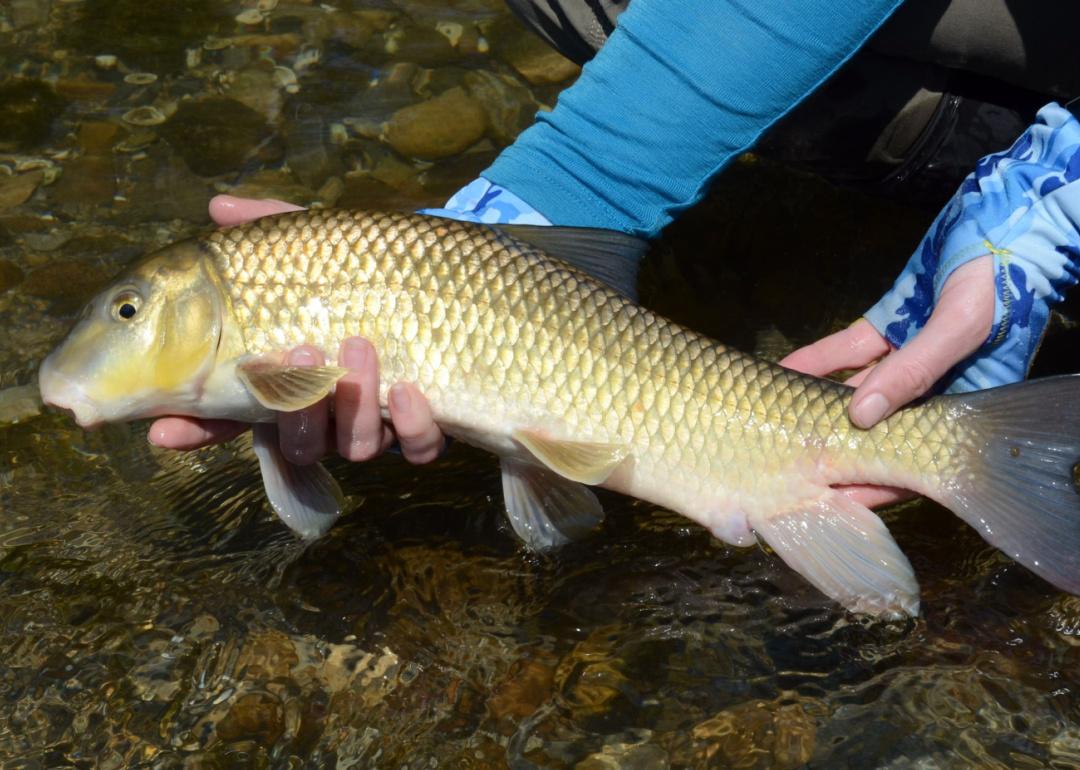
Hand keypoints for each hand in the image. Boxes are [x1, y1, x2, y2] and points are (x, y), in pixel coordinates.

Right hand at [148, 195, 445, 465]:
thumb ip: (274, 229)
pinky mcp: (428, 427)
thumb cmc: (375, 265)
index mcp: (292, 376)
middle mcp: (330, 410)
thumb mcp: (323, 243)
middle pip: (294, 439)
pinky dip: (412, 428)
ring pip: (352, 445)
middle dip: (291, 406)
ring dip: (349, 407)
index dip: (196, 427)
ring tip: (358, 350)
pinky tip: (410, 393)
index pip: (233, 412)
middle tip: (299, 353)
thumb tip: (218, 207)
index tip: (165, 428)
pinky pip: (417, 448)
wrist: (458, 281)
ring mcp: (378, 422)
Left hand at [780, 256, 993, 507]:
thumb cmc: (996, 282)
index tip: (831, 501)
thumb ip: (911, 372)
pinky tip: (778, 372)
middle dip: (832, 451)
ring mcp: (903, 358)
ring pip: (852, 392)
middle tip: (785, 471)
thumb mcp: (958, 328)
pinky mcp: (886, 327)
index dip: (871, 481)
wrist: (1000, 224)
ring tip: (769, 427)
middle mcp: (928, 390)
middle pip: (873, 431)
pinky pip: (843, 352)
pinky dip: (813, 361)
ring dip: (814, 406)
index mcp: (958, 407)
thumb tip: (861, 416)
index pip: (909, 458)